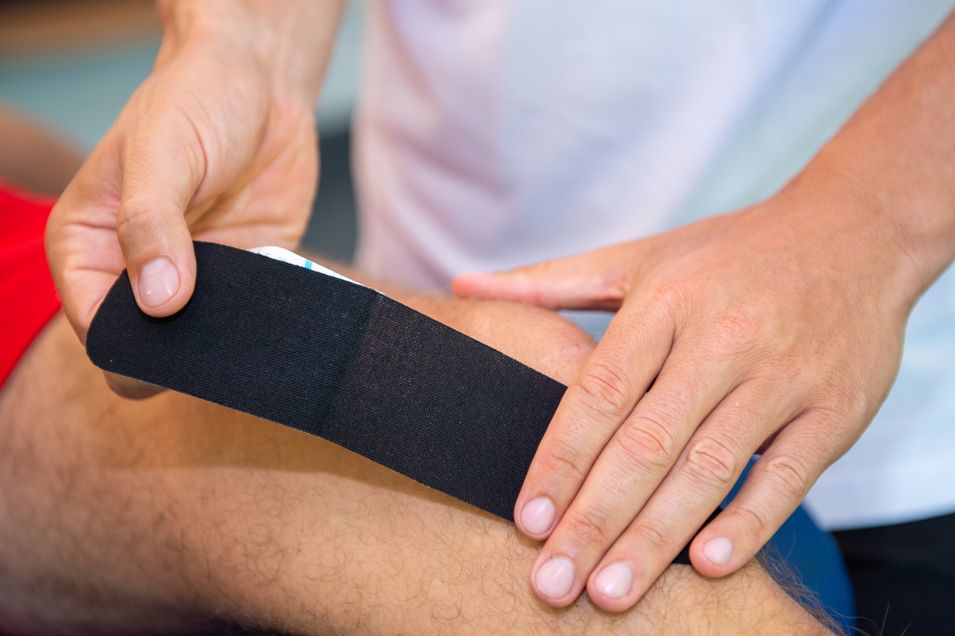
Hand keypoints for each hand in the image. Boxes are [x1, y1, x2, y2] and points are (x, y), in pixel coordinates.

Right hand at [46, 2, 321, 394]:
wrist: (262, 83)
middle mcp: (135, 270)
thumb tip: (157, 302)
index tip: (172, 334)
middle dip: (180, 350)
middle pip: (147, 344)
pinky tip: (282, 312)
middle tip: (220, 331)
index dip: (129, 343)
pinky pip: (251, 318)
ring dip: (227, 340)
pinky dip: (265, 321)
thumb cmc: (194, 100)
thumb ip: (151, 225)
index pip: (95, 323)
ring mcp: (194, 278)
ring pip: (202, 341)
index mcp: (88, 244)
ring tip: (253, 318)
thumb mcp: (161, 154)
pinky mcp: (244, 277)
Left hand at [453, 175, 918, 609]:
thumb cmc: (729, 254)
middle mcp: (722, 338)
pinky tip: (705, 564)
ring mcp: (783, 373)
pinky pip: (789, 473)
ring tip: (610, 592)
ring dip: (656, 537)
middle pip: (647, 444)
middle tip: (553, 583)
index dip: (560, 460)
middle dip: (595, 520)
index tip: (527, 521)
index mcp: (665, 303)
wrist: (855, 230)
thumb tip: (460, 289)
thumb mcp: (638, 257)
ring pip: (709, 467)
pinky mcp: (837, 405)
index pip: (599, 393)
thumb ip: (548, 280)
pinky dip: (749, 522)